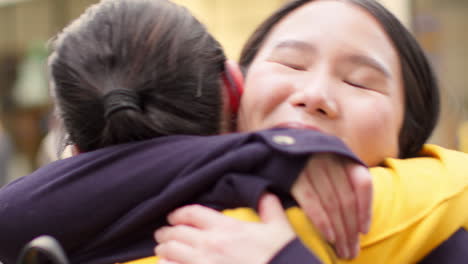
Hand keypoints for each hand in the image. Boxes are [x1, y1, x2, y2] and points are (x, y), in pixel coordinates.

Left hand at [154, 193, 294, 263]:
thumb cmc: (279, 255)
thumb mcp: (278, 228)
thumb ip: (269, 207)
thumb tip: (266, 192)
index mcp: (226, 227)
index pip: (192, 213)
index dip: (178, 213)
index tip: (173, 217)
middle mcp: (211, 243)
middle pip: (177, 232)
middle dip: (166, 232)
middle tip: (161, 234)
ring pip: (171, 252)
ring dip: (163, 251)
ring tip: (161, 251)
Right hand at [291, 154, 371, 258]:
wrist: (275, 150)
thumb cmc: (305, 164)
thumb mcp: (329, 165)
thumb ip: (344, 183)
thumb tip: (360, 222)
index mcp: (342, 156)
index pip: (363, 183)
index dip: (366, 209)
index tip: (364, 231)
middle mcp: (329, 159)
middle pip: (347, 199)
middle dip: (351, 230)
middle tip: (352, 251)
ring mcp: (310, 166)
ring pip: (332, 204)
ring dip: (340, 232)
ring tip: (342, 251)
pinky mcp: (293, 176)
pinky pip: (312, 202)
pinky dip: (322, 222)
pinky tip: (329, 237)